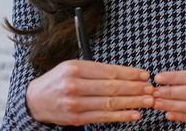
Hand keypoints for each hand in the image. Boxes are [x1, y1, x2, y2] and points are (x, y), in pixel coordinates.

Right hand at [25, 60, 153, 125]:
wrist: (35, 100)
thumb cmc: (59, 80)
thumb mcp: (74, 67)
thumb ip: (98, 69)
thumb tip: (127, 74)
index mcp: (75, 68)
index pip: (109, 71)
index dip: (130, 74)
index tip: (144, 75)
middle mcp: (74, 86)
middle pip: (111, 87)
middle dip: (135, 88)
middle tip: (150, 89)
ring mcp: (75, 104)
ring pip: (109, 103)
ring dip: (132, 103)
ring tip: (148, 101)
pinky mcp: (76, 118)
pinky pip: (103, 118)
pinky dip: (121, 116)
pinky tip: (134, 114)